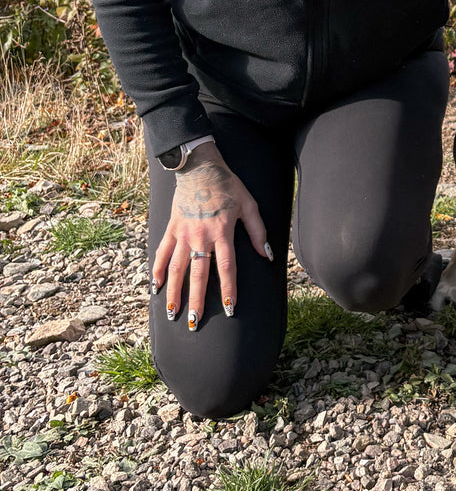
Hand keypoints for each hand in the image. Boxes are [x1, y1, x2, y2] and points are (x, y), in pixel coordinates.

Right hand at [152, 143, 269, 329]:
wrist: (200, 167)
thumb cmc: (228, 186)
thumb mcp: (249, 204)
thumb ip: (258, 230)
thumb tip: (267, 255)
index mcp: (222, 232)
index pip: (226, 268)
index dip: (229, 290)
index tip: (230, 309)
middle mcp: (201, 236)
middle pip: (198, 275)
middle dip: (197, 301)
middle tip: (194, 323)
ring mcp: (183, 233)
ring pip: (176, 268)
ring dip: (173, 292)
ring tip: (171, 313)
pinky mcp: (171, 228)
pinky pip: (161, 252)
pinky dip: (156, 270)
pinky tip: (154, 287)